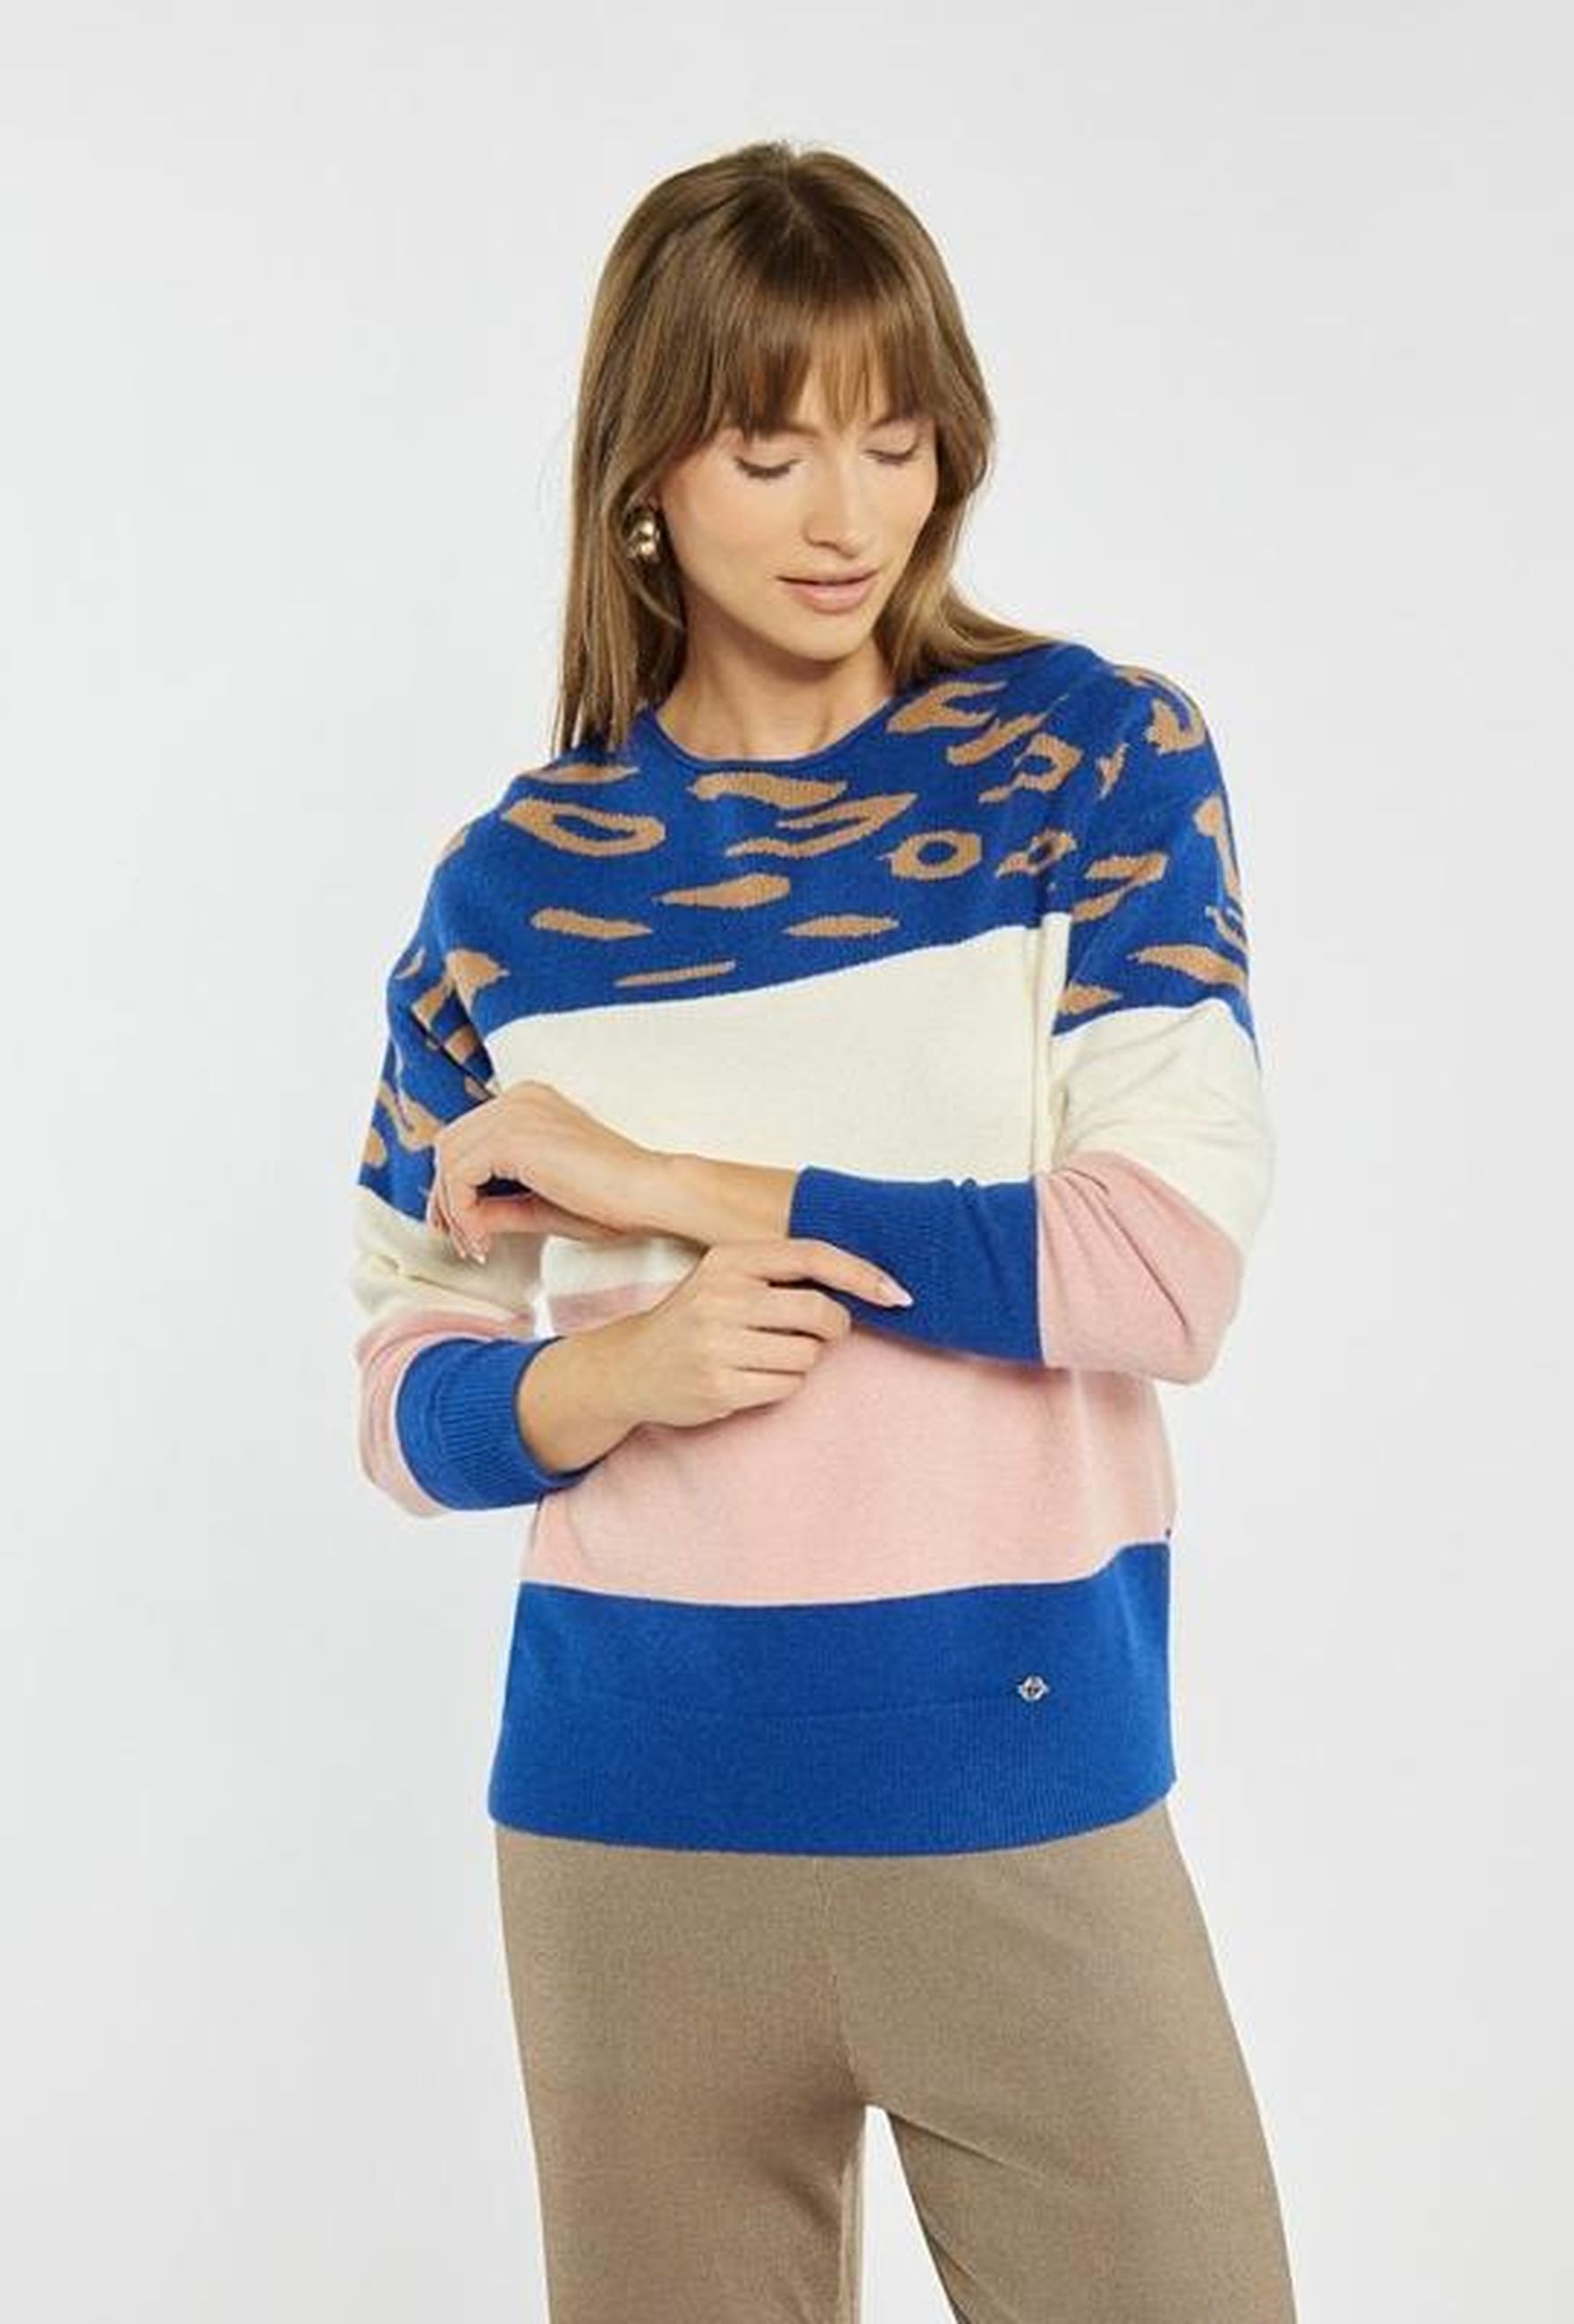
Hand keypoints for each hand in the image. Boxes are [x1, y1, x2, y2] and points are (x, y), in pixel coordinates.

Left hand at [425, 1080, 666, 1262]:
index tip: (467, 1229)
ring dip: (454, 1210)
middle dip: (447, 1199)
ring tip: (477, 1245)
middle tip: (464, 1242)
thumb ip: (499, 1204)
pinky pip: (460, 1176)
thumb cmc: (612, 1201)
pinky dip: (462, 1212)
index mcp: (529, 1103)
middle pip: (450, 1145)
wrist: (649, 1194)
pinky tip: (485, 1239)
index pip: (468, 1138)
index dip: (455, 1187)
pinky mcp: (512, 1137)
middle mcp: (518, 1099)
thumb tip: (463, 1221)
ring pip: (449, 1159)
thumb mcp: (540, 1203)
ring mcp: (515, 1112)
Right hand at [613, 1234, 912, 1429]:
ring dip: (803, 1360)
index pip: (812, 1256)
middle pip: (818, 1312)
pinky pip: (788, 1387)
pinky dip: (784, 1384)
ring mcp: (717, 1344)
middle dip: (833, 1327)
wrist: (630, 1367)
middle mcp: (721, 1296)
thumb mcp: (724, 1278)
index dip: (862, 1274)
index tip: (897, 1293)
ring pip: (807, 1355)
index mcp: (728, 1261)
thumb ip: (778, 1273)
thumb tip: (860, 1282)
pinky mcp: (719, 1386)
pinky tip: (753, 1377)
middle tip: (822, 1333)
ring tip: (768, 1355)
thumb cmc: (693, 1320)